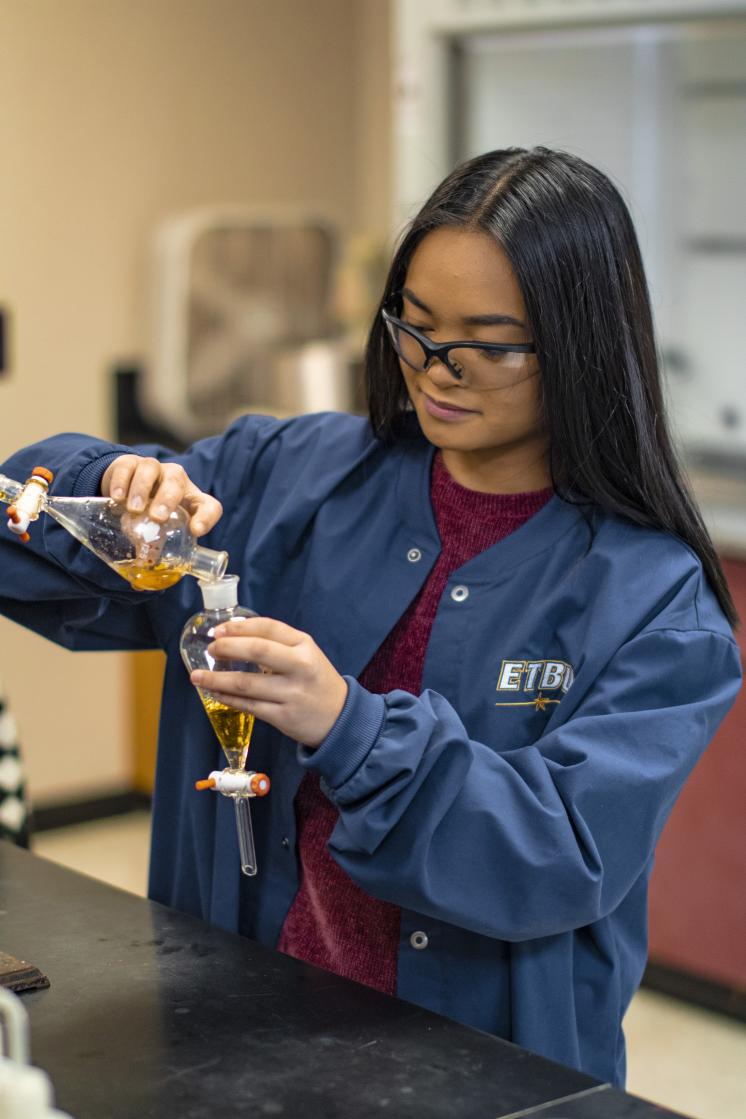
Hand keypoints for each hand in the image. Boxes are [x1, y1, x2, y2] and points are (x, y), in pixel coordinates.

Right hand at [101, 455, 221, 536]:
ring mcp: (152, 468)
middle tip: (157, 517)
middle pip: (176, 481)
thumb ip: (156, 545)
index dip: (207, 517)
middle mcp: (174, 479)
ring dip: (142, 489)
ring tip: (134, 509)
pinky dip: (121, 481)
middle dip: (168, 498)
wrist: (127, 486)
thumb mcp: (158, 528)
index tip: (195, 531)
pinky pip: (127, 466)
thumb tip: (144, 566)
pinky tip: (117, 498)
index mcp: (190, 500)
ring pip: (151, 469)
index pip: (209, 506)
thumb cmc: (150, 511)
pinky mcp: (129, 463)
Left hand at [189, 617, 348, 747]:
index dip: (240, 628)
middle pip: (257, 651)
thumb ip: (277, 644)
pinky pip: (249, 706)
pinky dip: (228, 698)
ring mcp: (292, 693)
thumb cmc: (316, 681)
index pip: (269, 628)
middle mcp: (300, 666)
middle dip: (228, 648)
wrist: (340, 718)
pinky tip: (215, 693)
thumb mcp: (306, 654)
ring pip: (246, 683)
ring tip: (198, 676)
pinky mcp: (283, 717)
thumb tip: (234, 633)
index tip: (218, 630)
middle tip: (210, 649)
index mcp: (304, 645)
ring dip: (217, 679)